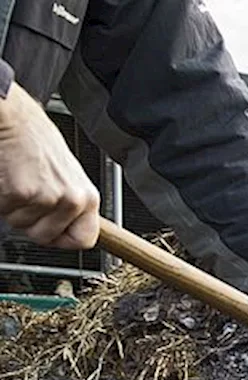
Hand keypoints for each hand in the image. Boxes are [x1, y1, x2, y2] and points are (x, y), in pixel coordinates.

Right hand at [0, 83, 100, 248]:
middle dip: (29, 222)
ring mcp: (47, 198)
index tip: (52, 234)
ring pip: (20, 225)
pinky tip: (7, 176)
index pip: (84, 240)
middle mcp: (72, 200)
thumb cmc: (36, 141)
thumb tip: (64, 228)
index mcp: (86, 197)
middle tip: (27, 195)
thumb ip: (67, 203)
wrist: (15, 118)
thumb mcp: (66, 176)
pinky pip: (4, 210)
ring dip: (13, 207)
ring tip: (18, 179)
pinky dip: (0, 197)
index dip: (62, 240)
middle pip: (45, 237)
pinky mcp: (21, 193)